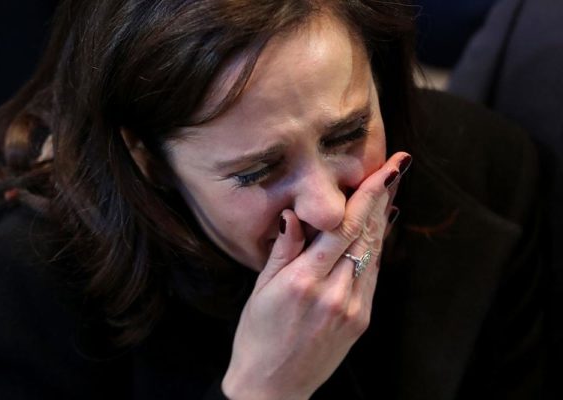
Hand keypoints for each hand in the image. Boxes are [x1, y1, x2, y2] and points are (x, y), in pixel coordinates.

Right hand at [222, 152, 410, 399]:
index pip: (343, 226)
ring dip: (384, 218)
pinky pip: (373, 274)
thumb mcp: (261, 290)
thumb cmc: (258, 337)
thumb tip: (295, 213)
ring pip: (375, 252)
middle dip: (383, 196)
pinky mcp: (362, 320)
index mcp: (304, 281)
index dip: (367, 194)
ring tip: (392, 188)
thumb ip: (283, 249)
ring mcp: (353, 308)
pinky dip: (378, 246)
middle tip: (398, 167)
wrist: (274, 388)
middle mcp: (335, 292)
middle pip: (367, 234)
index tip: (385, 169)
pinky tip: (380, 227)